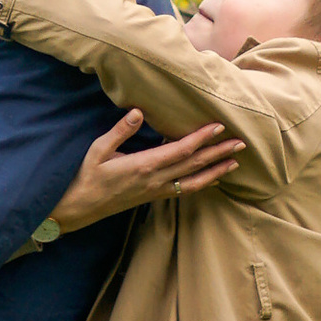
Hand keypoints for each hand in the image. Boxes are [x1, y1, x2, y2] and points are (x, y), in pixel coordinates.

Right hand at [51, 106, 244, 230]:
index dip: (201, 138)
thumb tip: (139, 111)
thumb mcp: (98, 150)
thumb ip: (120, 131)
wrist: (79, 208)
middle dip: (218, 153)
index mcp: (144, 166)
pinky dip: (202, 183)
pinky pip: (184, 190)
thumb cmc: (86, 176)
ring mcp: (156, 191)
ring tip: (235, 161)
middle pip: (194, 165)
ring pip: (194, 181)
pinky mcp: (154, 197)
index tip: (219, 127)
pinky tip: (213, 178)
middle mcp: (155, 180)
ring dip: (216, 170)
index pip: (180, 150)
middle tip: (241, 143)